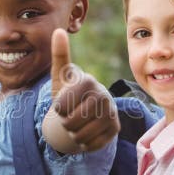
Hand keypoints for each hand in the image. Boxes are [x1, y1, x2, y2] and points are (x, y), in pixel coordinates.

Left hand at [49, 29, 118, 151]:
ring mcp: (111, 112)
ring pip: (82, 135)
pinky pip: (93, 144)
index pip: (63, 103)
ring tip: (75, 125)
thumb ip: (60, 55)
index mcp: (88, 81)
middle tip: (67, 118)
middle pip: (72, 121)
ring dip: (73, 134)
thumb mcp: (60, 76)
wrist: (87, 109)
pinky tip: (86, 134)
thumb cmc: (70, 91)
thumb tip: (58, 30)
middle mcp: (103, 95)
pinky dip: (84, 143)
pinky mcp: (115, 129)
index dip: (58, 108)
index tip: (60, 105)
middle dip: (65, 123)